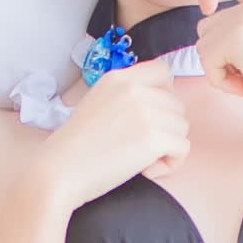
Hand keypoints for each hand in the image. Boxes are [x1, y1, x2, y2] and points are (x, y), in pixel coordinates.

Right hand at [35, 62, 191, 212]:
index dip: (166, 96)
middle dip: (166, 128)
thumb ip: (126, 98)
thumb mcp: (98, 104)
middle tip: (140, 148)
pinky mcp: (154, 137)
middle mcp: (134, 88)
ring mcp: (145, 111)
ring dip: (168, 148)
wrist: (59, 171)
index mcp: (119, 78)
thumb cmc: (75, 148)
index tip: (153, 117)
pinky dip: (171, 164)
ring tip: (141, 161)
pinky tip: (147, 171)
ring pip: (182, 127)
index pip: (163, 71)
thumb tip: (157, 109)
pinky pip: (183, 149)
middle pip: (177, 105)